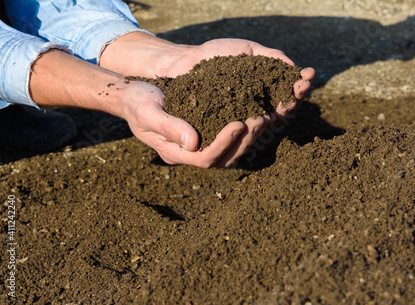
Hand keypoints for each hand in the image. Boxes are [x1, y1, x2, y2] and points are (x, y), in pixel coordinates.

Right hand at [120, 81, 248, 167]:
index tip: (238, 124)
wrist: (134, 94)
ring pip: (231, 149)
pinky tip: (257, 110)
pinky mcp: (207, 131)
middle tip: (260, 119)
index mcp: (174, 152)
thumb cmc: (137, 101)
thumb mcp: (147, 112)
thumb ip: (168, 127)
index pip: (205, 158)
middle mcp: (190, 153)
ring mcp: (200, 144)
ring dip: (249, 135)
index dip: (223, 144)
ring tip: (263, 115)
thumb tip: (193, 143)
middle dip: (244, 140)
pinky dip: (246, 126)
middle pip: (224, 158)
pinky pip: (230, 135)